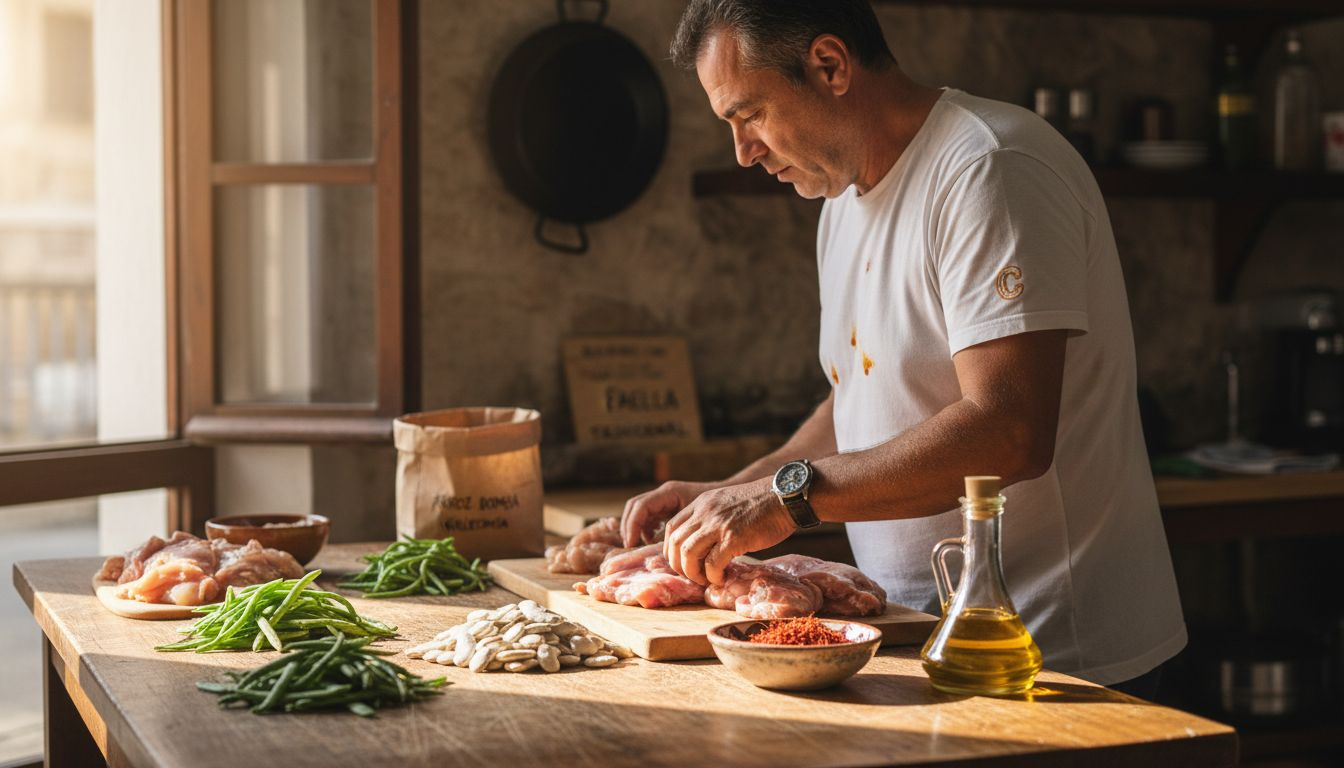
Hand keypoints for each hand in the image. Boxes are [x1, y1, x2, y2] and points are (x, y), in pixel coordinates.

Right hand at [621, 481, 719, 546]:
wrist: (733, 500)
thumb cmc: (720, 510)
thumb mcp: (701, 521)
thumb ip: (684, 533)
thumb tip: (668, 553)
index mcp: (670, 492)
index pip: (641, 506)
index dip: (633, 525)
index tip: (631, 544)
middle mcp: (664, 493)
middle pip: (634, 506)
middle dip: (629, 526)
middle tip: (630, 547)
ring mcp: (664, 499)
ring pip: (638, 511)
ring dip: (635, 528)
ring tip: (640, 545)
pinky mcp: (667, 506)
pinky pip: (647, 516)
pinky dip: (644, 529)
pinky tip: (652, 541)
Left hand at [663, 478, 796, 585]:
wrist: (785, 496)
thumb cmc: (762, 504)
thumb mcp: (727, 503)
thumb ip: (711, 518)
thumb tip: (703, 544)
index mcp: (702, 503)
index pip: (672, 528)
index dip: (671, 549)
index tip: (681, 562)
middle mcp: (705, 512)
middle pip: (675, 542)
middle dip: (678, 565)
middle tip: (692, 575)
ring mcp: (719, 524)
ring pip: (688, 553)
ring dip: (692, 572)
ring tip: (705, 579)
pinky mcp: (734, 538)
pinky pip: (713, 563)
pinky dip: (713, 575)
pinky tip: (721, 577)